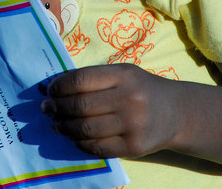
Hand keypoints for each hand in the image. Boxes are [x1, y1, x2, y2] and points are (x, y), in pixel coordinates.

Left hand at [41, 64, 181, 158]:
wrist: (174, 112)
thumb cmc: (140, 88)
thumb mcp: (122, 73)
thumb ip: (95, 78)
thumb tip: (59, 87)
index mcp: (123, 75)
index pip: (82, 79)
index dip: (61, 86)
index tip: (50, 90)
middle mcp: (128, 98)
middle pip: (81, 105)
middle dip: (58, 108)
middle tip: (47, 109)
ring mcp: (132, 124)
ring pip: (86, 128)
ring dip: (64, 127)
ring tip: (56, 124)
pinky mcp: (133, 146)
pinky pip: (98, 147)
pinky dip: (80, 143)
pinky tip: (73, 137)